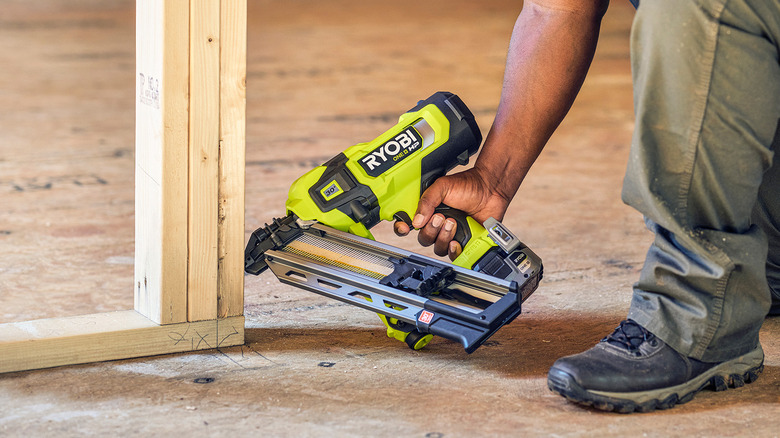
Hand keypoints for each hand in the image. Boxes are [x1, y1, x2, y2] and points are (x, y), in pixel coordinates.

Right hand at [394, 167, 510, 259]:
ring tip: (453, 223)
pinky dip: (453, 251)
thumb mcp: (443, 186)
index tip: (405, 228)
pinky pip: (453, 255)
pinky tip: (456, 242)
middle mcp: (437, 224)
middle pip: (423, 239)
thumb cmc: (468, 185)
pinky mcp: (464, 242)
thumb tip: (416, 221)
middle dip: (430, 230)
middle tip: (441, 218)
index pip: (409, 224)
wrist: (491, 189)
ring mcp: (450, 234)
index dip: (402, 228)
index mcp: (428, 211)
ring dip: (443, 237)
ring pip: (437, 248)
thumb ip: (427, 200)